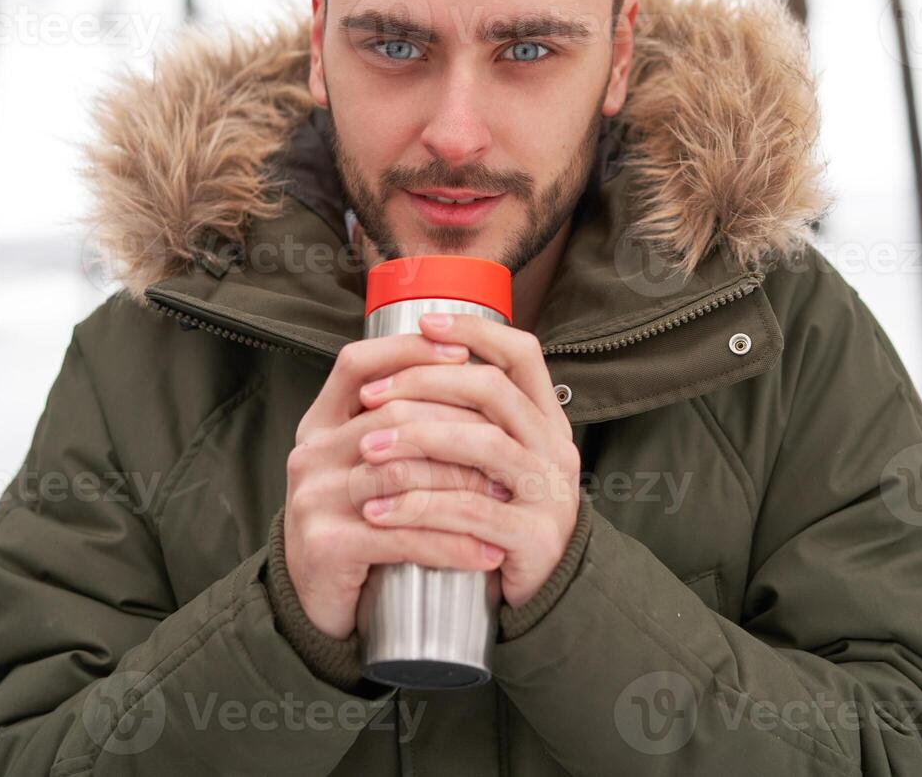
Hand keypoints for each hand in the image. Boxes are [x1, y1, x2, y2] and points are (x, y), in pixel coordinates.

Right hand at [283, 333, 508, 639]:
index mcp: (319, 425)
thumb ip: (393, 425)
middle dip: (458, 427)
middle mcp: (311, 454)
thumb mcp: (361, 466)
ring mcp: (315, 499)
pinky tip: (487, 552)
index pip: (357, 365)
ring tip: (504, 496)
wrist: (312, 601)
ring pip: (403, 474)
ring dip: (463, 485)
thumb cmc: (353, 524)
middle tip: (508, 444)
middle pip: (392, 416)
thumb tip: (467, 378)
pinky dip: (453, 545)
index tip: (463, 353)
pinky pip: (403, 537)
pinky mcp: (327, 545)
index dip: (408, 351)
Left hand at [354, 312, 580, 609]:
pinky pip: (470, 511)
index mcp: (546, 421)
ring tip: (366, 450)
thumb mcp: (491, 462)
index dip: (476, 330)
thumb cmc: (498, 519)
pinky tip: (378, 510)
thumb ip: (467, 418)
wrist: (540, 597)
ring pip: (483, 445)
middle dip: (425, 385)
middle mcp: (555, 448)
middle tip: (371, 398)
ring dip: (417, 441)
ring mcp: (551, 492)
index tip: (424, 324)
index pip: (522, 354)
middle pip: (493, 392)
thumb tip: (403, 362)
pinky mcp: (535, 537)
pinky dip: (419, 506)